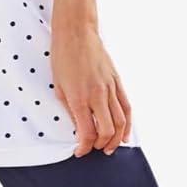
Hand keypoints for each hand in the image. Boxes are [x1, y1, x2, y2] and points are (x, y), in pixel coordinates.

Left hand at [50, 22, 132, 156]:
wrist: (76, 34)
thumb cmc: (63, 58)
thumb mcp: (58, 87)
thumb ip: (69, 109)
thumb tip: (78, 127)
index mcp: (79, 98)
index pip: (87, 133)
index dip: (85, 147)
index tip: (80, 152)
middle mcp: (97, 95)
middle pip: (107, 131)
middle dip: (102, 146)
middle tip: (96, 150)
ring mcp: (110, 88)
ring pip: (121, 121)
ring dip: (116, 139)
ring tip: (111, 147)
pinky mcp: (117, 82)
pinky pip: (127, 107)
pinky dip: (128, 123)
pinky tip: (124, 133)